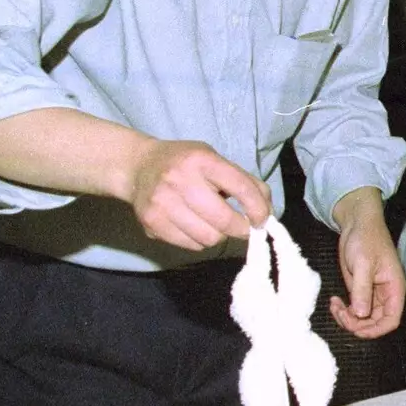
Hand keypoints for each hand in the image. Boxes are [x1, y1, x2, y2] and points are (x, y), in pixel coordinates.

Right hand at [123, 139, 271, 249]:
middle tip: (245, 227)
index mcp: (201, 160)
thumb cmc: (185, 163)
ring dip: (220, 235)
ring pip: (208, 238)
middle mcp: (179, 180)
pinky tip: (195, 225)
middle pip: (223, 220)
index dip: (258, 208)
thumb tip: (267, 211)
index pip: (240, 187)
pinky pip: (191, 245)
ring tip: (214, 222)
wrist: (138, 167)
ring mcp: (162, 204)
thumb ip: (243, 181)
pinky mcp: (151, 224)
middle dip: (242, 229)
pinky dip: (200, 240)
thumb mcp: (215, 159)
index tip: (264, 219)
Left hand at [329, 186, 405, 337]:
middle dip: (357, 324)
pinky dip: (343, 311)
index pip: (391, 320)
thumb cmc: (366, 238)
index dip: (376, 330)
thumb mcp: (363, 263)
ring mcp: (372, 294)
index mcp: (394, 288)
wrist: (357, 224)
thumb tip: (361, 314)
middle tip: (340, 312)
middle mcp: (385, 294)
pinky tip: (334, 301)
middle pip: (375, 323)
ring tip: (335, 305)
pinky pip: (354, 310)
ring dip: (347, 319)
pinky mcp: (360, 291)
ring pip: (363, 319)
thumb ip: (363, 289)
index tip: (356, 328)